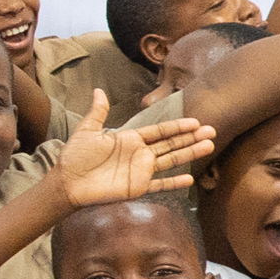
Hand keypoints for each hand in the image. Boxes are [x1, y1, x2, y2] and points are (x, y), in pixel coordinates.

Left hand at [54, 93, 215, 203]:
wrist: (67, 182)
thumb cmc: (75, 156)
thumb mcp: (87, 131)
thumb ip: (98, 113)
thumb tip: (98, 90)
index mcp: (130, 139)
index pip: (159, 131)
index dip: (177, 126)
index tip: (195, 121)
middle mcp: (139, 153)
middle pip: (171, 144)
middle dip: (191, 138)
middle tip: (212, 131)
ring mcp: (140, 171)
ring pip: (170, 161)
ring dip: (189, 154)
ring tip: (209, 146)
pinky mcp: (137, 187)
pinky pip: (159, 185)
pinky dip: (173, 183)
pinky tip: (189, 178)